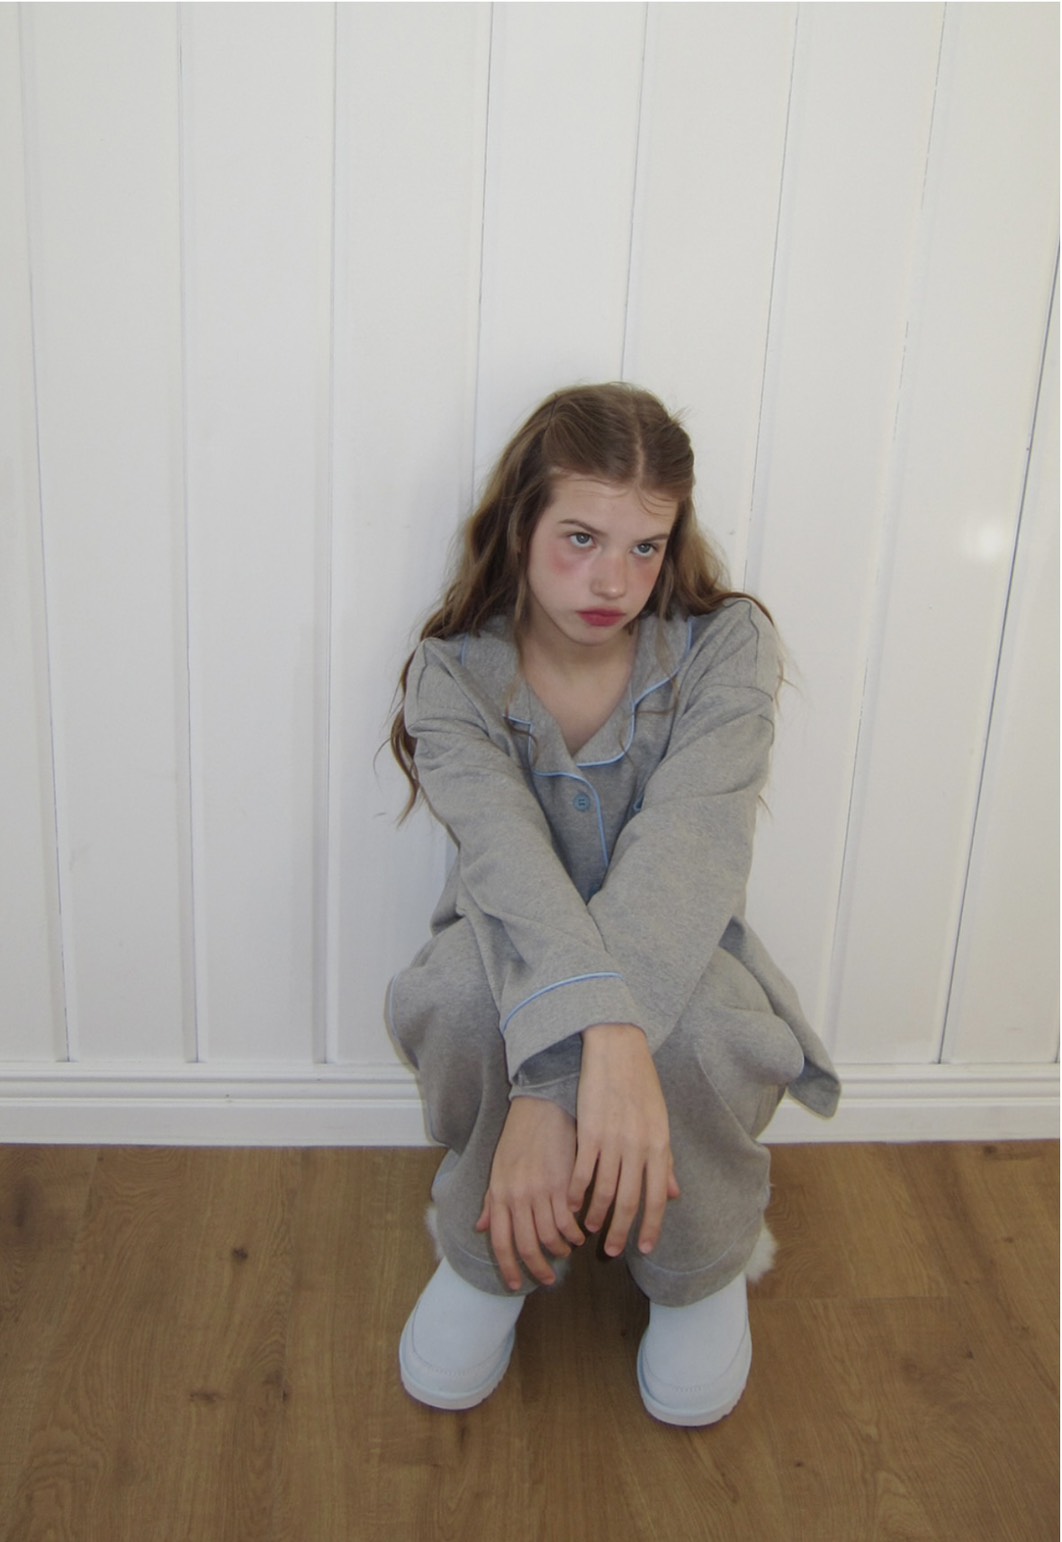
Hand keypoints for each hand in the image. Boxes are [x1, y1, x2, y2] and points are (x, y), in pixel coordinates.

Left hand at [476, 1097, 585, 1290]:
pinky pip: (568, 1221)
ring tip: (566, 1251)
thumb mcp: (498, 1170)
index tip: (517, 1285)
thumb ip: (492, 1202)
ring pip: (550, 1237)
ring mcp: (539, 1192)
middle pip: (526, 1246)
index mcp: (499, 1196)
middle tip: (549, 1278)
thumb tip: (481, 1227)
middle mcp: (516, 1198)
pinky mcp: (560, 1184)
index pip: (501, 1243)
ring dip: (560, 1250)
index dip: (509, 1269)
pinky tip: (579, 1235)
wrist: (539, 1109)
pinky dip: (574, 1234)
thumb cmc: (518, 1138)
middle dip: (539, 1268)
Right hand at [569, 1024, 679, 1259]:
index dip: (651, 1226)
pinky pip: (582, 1171)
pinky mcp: (589, 1131)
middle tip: (610, 1250)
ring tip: (588, 1228)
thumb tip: (673, 1194)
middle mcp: (638, 1147)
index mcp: (658, 1145)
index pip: (657, 1197)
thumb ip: (665, 1160)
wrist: (619, 1050)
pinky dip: (576, 1192)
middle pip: (630, 1201)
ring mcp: (613, 1140)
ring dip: (596, 1214)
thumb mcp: (660, 1122)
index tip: (644, 1249)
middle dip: (620, 1230)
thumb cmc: (642, 1085)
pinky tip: (571, 1204)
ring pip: (604, 1190)